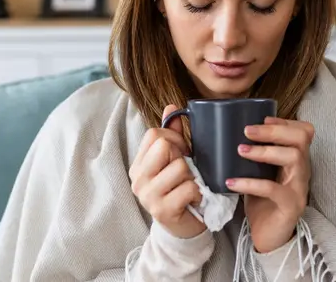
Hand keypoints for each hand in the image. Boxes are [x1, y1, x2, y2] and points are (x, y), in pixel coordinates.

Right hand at [129, 104, 206, 238]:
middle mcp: (138, 179)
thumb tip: (171, 106)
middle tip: (185, 171)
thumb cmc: (178, 190)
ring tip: (189, 186)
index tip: (180, 152)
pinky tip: (194, 198)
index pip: (154, 134)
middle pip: (164, 146)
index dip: (174, 138)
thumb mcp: (174, 161)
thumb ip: (172, 135)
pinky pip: (188, 187)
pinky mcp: (162, 210)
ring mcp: (148, 196)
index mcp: (138, 164)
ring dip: (192, 177)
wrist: (182, 228)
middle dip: (182, 156)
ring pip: (180, 167)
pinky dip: (197, 192)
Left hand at [226, 117, 313, 252]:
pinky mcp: (291, 205)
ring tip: (241, 151)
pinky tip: (231, 182)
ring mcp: (299, 188)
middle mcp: (302, 171)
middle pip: (301, 138)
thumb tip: (225, 134)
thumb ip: (254, 156)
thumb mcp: (259, 173)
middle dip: (274, 129)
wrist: (269, 236)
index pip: (304, 131)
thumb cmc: (262, 202)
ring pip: (293, 157)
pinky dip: (250, 183)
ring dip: (265, 151)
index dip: (284, 121)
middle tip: (247, 131)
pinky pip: (273, 189)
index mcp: (296, 160)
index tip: (262, 119)